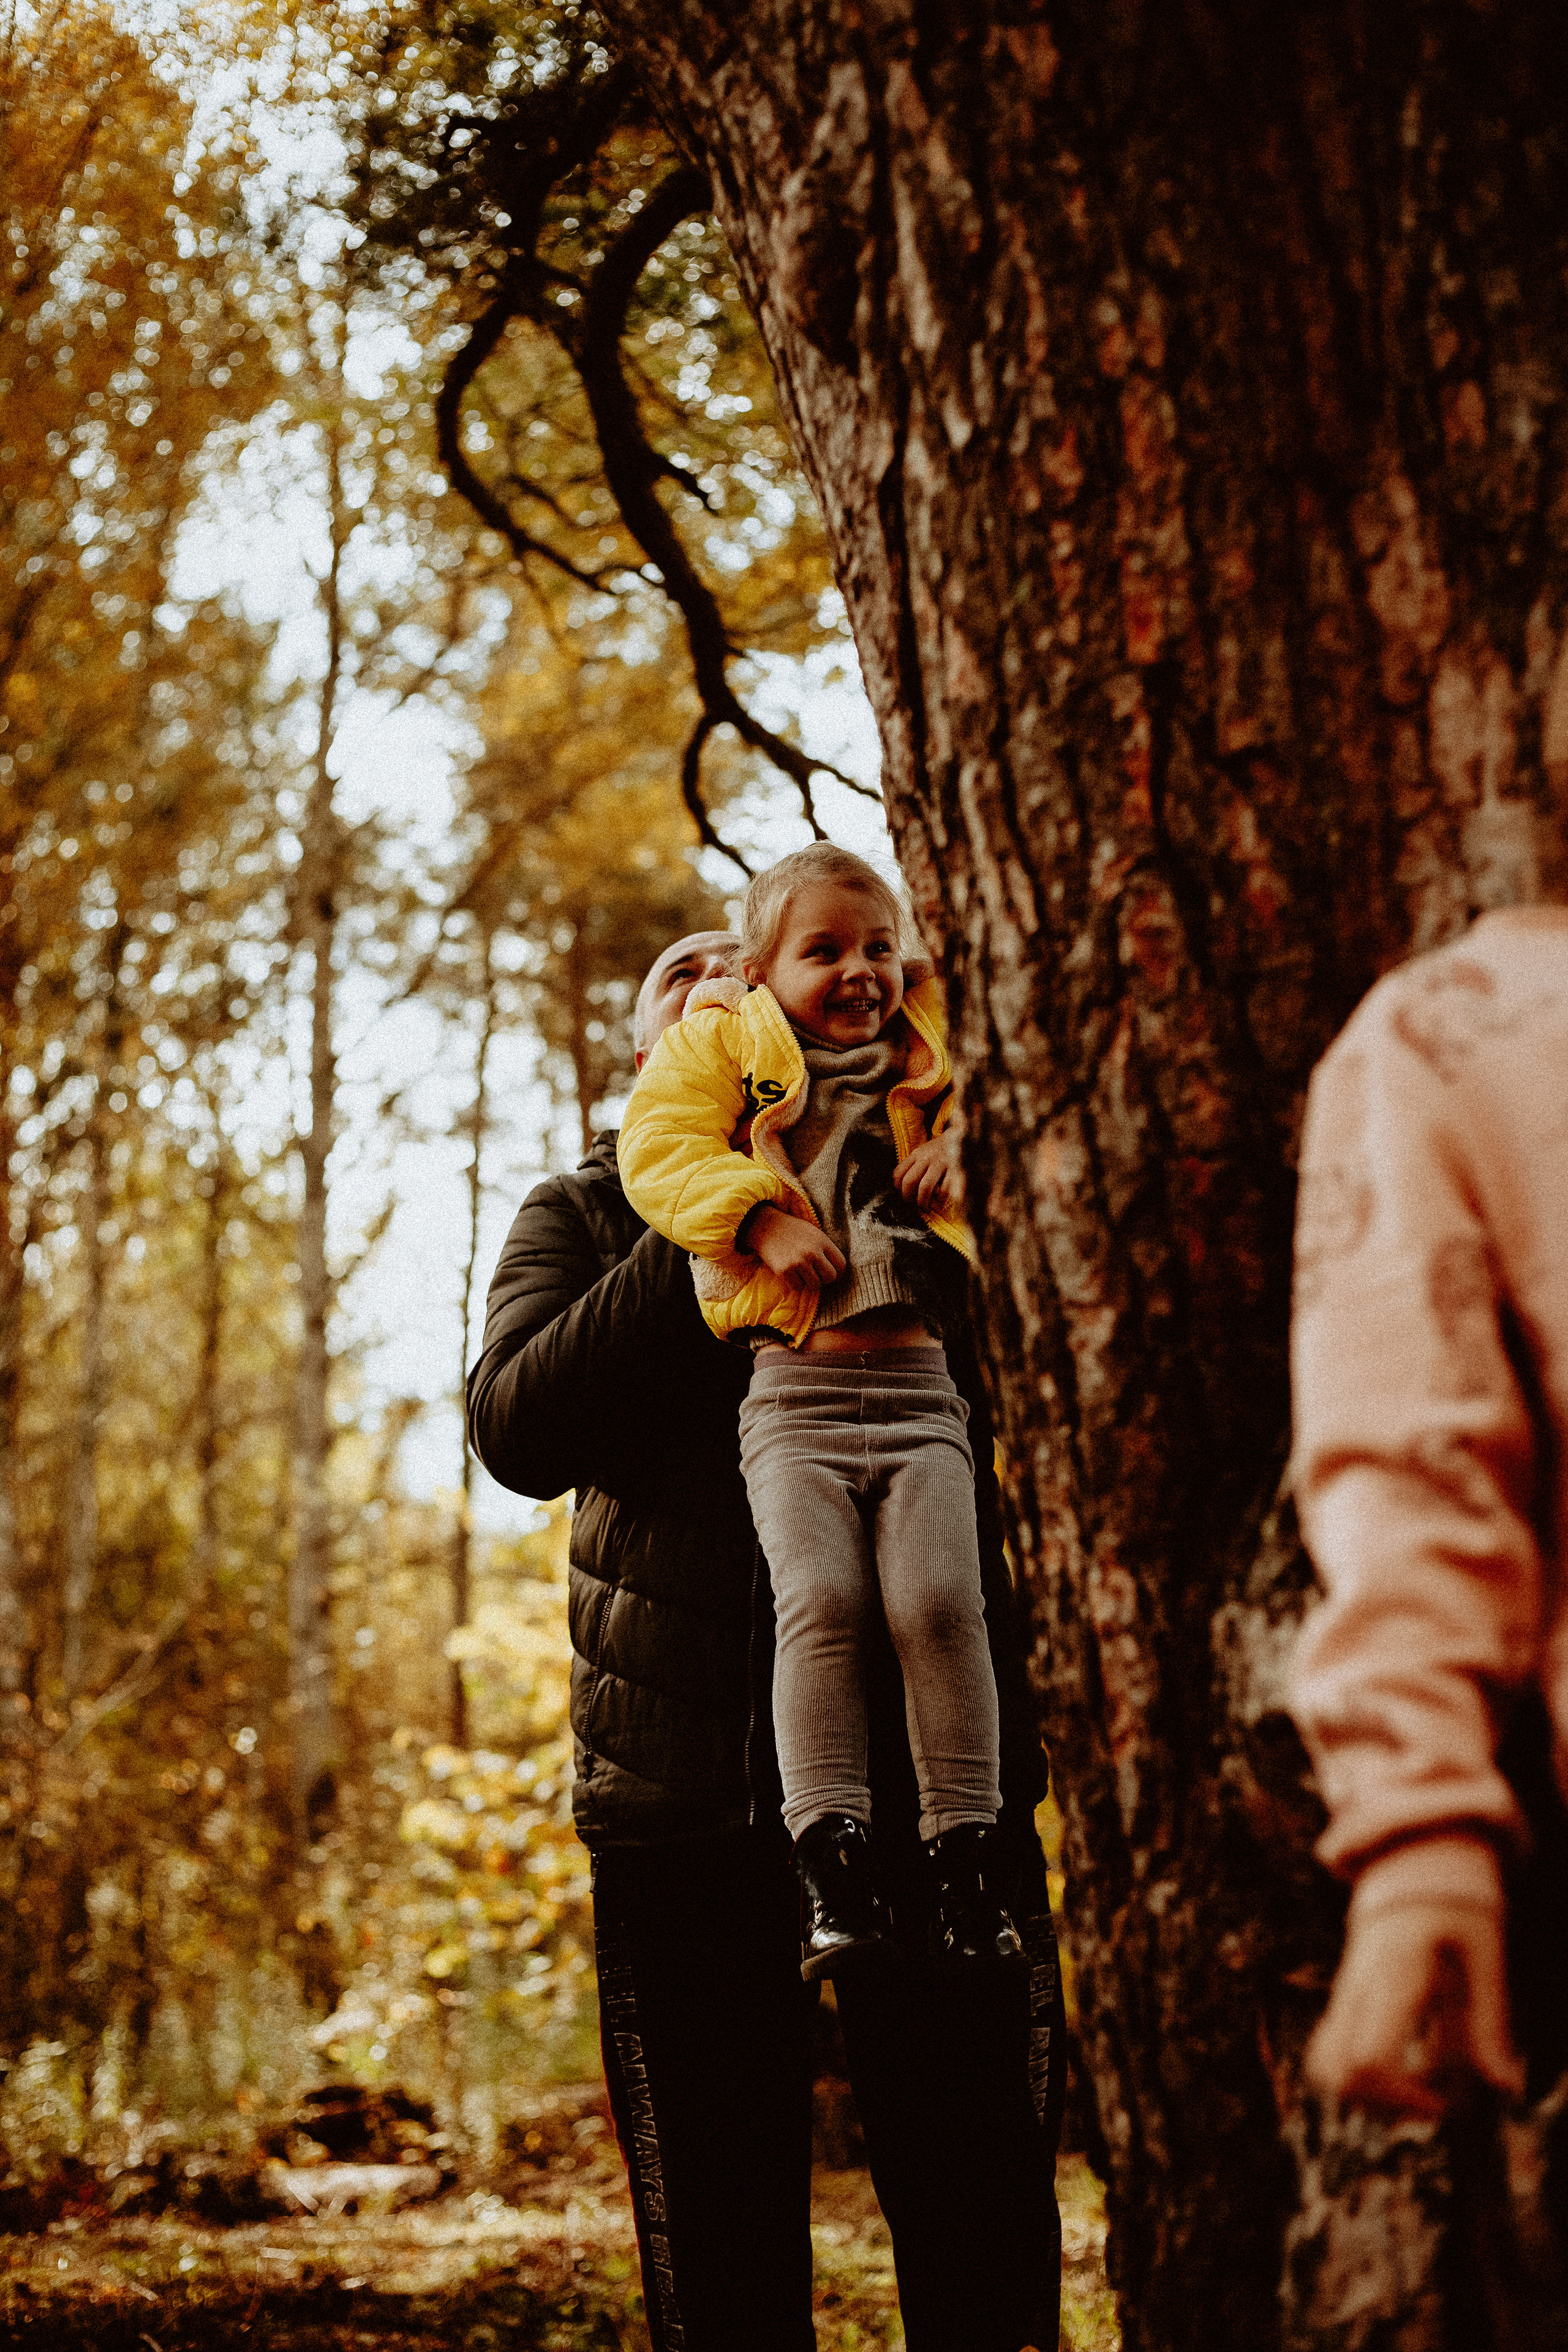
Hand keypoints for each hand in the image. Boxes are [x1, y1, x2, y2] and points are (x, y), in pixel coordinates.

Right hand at [742, 1204, 845, 1288]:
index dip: (838, 1271)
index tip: (830, 1271)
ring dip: (810, 1282)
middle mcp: (812, 1252)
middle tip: (816, 1274)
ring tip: (803, 1273)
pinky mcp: (784, 1271)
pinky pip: (798, 1288)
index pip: (841, 1264)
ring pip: (815, 1285)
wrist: (765, 1226)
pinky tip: (791, 1274)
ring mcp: (798, 1262)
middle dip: (825, 1279)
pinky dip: (796, 1284)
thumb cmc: (792, 1230)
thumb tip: (838, 1271)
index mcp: (822, 1241)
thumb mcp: (814, 1233)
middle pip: (831, 1277)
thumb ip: (825, 1249)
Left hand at [893, 1130, 961, 1213]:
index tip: (904, 1194)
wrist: (962, 1136)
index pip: (898, 1173)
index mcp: (916, 1154)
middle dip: (909, 1198)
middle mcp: (926, 1158)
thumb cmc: (939, 1150)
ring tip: (927, 1207)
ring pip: (925, 1186)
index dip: (898, 1188)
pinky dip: (942, 1199)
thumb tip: (904, 1190)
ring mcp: (941, 1163)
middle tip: (914, 1204)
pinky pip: (945, 1189)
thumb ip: (913, 1167)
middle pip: (909, 1181)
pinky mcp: (955, 1169)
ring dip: (924, 1201)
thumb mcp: (923, 1153)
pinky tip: (942, 1201)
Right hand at [1305, 1902, 1522, 2116]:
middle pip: (1336, 2073)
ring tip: (1419, 2088)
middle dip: (1383, 2107)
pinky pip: (1330, 2047)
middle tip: (1434, 2102)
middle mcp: (1357, 1988)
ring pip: (1324, 2064)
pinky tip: (1407, 2065)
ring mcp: (1344, 1991)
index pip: (1368, 2060)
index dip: (1403, 2099)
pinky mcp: (1344, 1995)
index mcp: (1393, 1978)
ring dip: (1367, 2094)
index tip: (1445, 2102)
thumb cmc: (1456, 1905)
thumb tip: (1505, 2089)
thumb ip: (1490, 2021)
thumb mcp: (1485, 1955)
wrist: (1412, 1861)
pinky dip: (1361, 2073)